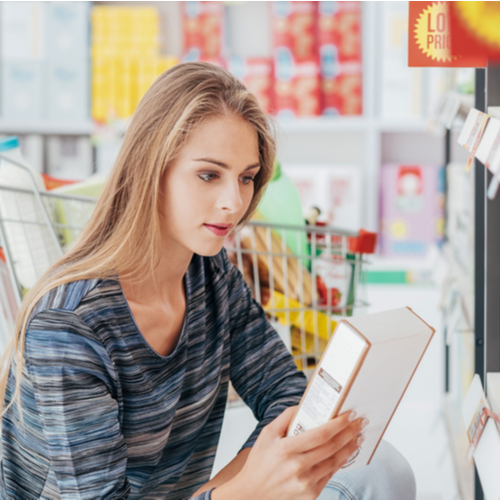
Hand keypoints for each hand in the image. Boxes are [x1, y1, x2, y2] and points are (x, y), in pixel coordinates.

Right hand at [212, 406, 367, 499]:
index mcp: (286, 449)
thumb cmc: (259, 462)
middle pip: (332, 447)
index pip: (320, 434)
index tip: (350, 414)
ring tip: (358, 436)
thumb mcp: (267, 434)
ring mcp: (305, 483)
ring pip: (335, 462)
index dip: (338, 424)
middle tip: (360, 422)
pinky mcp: (310, 494)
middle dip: (349, 432)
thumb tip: (304, 405)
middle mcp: (298, 467)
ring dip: (349, 447)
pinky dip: (340, 462)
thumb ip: (285, 417)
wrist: (252, 494)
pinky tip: (345, 453)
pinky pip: (330, 475)